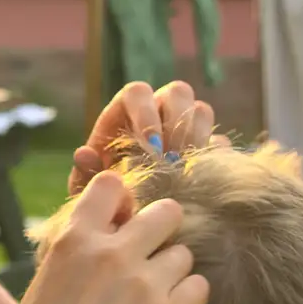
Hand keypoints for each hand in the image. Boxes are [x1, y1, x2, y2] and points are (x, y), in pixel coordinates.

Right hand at [0, 171, 209, 303]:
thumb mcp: (41, 285)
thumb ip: (71, 258)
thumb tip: (87, 245)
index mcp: (73, 239)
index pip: (112, 186)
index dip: (124, 201)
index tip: (124, 220)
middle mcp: (111, 253)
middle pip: (166, 213)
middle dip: (163, 231)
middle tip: (154, 256)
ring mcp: (142, 283)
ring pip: (184, 254)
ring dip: (174, 272)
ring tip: (157, 296)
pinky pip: (199, 289)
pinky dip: (189, 300)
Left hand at [69, 80, 231, 195]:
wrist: (131, 211)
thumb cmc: (106, 190)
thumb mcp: (90, 186)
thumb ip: (87, 172)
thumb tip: (83, 154)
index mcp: (127, 109)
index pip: (138, 93)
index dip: (146, 115)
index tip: (151, 148)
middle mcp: (158, 109)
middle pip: (177, 92)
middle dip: (177, 124)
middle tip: (174, 160)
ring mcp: (185, 124)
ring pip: (201, 111)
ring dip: (198, 138)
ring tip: (189, 171)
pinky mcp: (206, 146)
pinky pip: (219, 141)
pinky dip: (214, 158)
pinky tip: (203, 179)